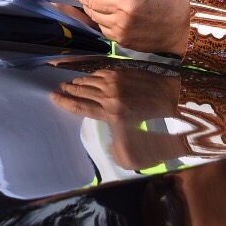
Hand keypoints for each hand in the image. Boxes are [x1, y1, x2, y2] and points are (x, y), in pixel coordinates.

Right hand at [52, 68, 184, 170]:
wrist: (172, 98)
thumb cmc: (156, 123)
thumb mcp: (138, 142)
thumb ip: (120, 147)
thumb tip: (111, 152)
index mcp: (111, 114)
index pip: (81, 107)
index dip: (65, 102)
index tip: (53, 96)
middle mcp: (109, 96)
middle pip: (82, 91)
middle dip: (68, 90)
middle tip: (59, 87)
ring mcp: (115, 82)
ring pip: (90, 81)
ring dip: (79, 82)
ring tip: (71, 83)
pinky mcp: (122, 73)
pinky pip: (101, 73)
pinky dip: (93, 76)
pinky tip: (90, 78)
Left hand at [65, 0, 189, 56]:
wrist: (179, 26)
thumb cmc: (161, 0)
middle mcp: (123, 7)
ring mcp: (121, 25)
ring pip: (92, 13)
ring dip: (88, 6)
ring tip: (90, 1)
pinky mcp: (120, 39)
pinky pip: (100, 26)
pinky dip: (99, 19)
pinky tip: (105, 14)